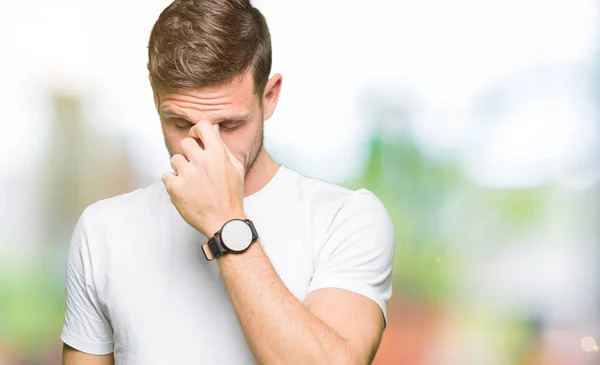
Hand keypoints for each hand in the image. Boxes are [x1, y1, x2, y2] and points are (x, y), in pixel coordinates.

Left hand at [162, 121, 245, 236]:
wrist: (224, 221)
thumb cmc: (231, 195)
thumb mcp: (235, 167)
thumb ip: (222, 146)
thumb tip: (213, 128)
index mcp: (218, 154)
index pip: (202, 126)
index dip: (197, 131)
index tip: (196, 139)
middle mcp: (202, 162)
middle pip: (185, 142)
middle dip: (189, 153)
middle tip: (196, 167)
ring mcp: (187, 175)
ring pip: (175, 159)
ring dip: (181, 168)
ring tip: (192, 181)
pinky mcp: (175, 188)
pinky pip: (166, 175)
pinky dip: (174, 182)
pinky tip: (186, 190)